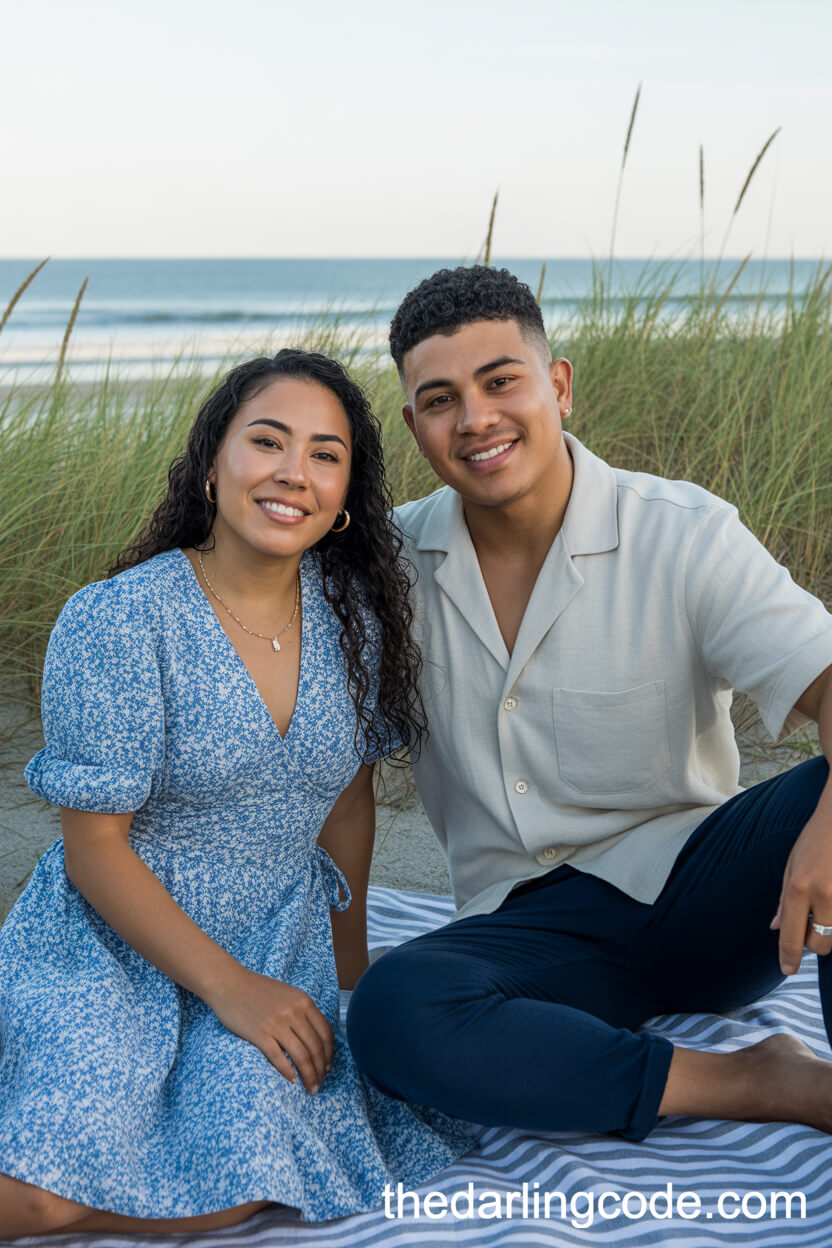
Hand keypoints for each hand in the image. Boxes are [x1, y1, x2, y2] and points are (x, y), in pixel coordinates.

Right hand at [207, 965, 334, 1091]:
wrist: (229, 984)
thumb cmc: (257, 989)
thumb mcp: (287, 994)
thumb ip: (302, 1011)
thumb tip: (315, 1038)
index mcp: (303, 1002)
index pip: (325, 1033)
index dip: (329, 1054)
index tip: (328, 1066)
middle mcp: (294, 1012)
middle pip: (315, 1047)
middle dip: (321, 1069)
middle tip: (320, 1083)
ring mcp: (277, 1024)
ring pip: (301, 1056)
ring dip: (309, 1075)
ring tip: (310, 1088)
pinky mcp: (260, 1034)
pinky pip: (278, 1058)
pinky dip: (288, 1072)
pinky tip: (292, 1081)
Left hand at [770, 809, 831, 973]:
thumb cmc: (815, 840)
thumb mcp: (791, 865)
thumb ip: (784, 900)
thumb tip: (776, 928)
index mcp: (799, 887)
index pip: (791, 935)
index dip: (788, 958)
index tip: (787, 970)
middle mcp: (824, 895)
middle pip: (819, 944)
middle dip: (812, 943)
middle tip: (810, 926)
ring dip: (828, 931)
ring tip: (824, 907)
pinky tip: (830, 901)